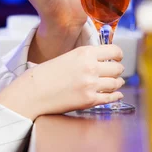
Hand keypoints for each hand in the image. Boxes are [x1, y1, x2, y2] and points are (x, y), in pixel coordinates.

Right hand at [0, 45, 124, 119]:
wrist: (33, 92)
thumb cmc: (45, 74)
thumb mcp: (67, 57)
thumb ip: (85, 58)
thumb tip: (102, 61)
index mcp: (84, 53)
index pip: (114, 51)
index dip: (118, 55)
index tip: (117, 58)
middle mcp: (90, 67)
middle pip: (118, 68)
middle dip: (117, 70)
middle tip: (114, 72)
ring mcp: (91, 85)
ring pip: (116, 83)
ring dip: (117, 83)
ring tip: (115, 83)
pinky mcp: (90, 100)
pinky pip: (111, 98)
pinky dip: (115, 96)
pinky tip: (115, 94)